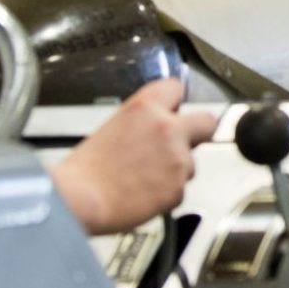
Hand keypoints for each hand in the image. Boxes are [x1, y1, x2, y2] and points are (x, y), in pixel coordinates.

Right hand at [49, 79, 218, 233]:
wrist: (81, 200)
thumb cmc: (87, 170)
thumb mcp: (112, 127)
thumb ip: (142, 123)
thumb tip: (155, 127)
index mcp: (145, 107)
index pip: (176, 88)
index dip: (175, 102)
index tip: (174, 109)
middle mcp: (167, 128)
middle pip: (207, 121)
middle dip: (199, 132)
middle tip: (185, 143)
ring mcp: (177, 158)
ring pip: (192, 162)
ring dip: (177, 170)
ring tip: (147, 178)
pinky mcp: (179, 188)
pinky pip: (180, 189)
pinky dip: (168, 194)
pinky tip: (145, 193)